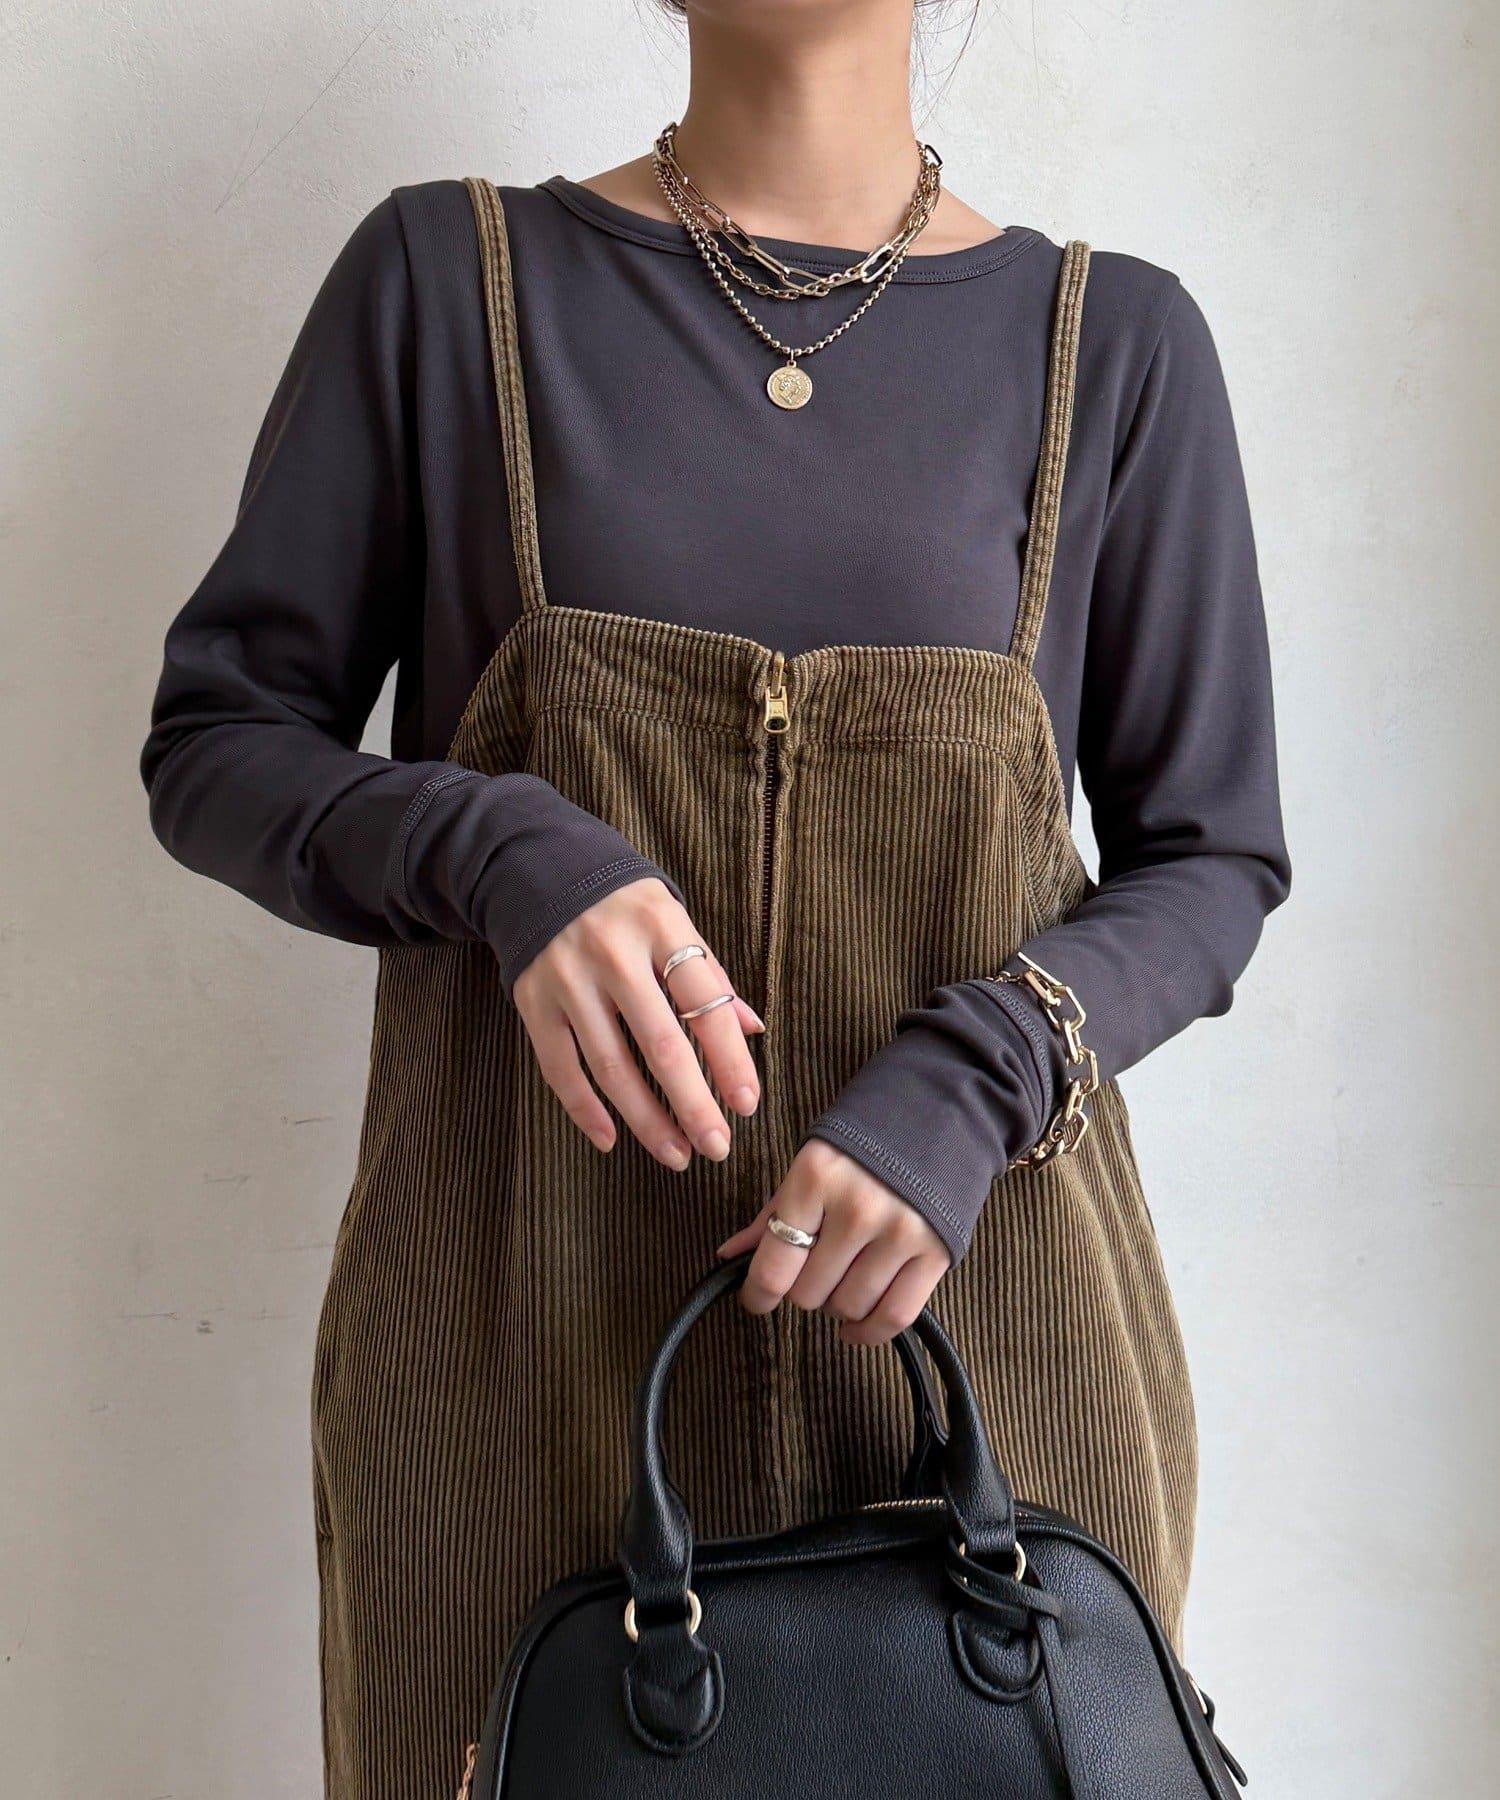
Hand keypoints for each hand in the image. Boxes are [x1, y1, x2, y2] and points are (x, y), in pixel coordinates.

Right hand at [513, 877, 763, 1169]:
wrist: (539, 871)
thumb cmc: (624, 909)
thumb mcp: (672, 921)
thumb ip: (709, 974)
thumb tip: (752, 1029)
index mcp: (660, 928)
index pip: (704, 1003)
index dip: (729, 1059)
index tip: (746, 1105)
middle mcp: (613, 954)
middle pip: (660, 1044)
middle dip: (693, 1104)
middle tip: (717, 1146)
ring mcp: (569, 981)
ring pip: (611, 1067)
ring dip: (646, 1120)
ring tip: (676, 1153)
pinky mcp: (534, 1003)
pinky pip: (561, 1069)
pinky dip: (585, 1111)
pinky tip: (612, 1140)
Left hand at [717, 1140, 950, 1344]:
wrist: (941, 1110)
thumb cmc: (866, 1139)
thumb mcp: (810, 1164)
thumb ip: (771, 1214)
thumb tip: (729, 1256)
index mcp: (815, 1178)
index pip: (774, 1265)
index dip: (757, 1294)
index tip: (756, 1299)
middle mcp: (857, 1207)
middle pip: (809, 1293)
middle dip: (802, 1288)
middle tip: (812, 1268)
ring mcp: (900, 1231)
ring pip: (848, 1307)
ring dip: (836, 1304)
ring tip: (841, 1276)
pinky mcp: (936, 1251)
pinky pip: (894, 1316)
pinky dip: (868, 1330)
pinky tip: (855, 1323)